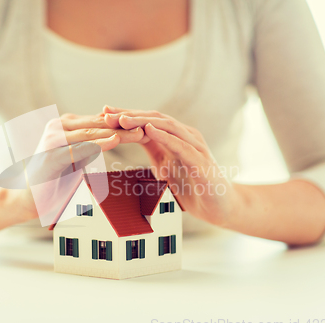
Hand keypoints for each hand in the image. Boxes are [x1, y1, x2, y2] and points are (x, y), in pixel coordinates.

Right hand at [18, 113, 145, 224]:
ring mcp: (53, 139)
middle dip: (125, 126)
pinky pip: (78, 148)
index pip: (101, 122)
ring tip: (138, 133)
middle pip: (99, 124)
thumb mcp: (77, 157)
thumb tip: (116, 135)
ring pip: (90, 133)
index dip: (124, 123)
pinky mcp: (51, 155)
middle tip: (149, 127)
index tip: (146, 126)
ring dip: (116, 132)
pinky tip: (113, 142)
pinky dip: (97, 145)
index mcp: (67, 125)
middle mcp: (59, 126)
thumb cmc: (55, 178)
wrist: (28, 197)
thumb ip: (91, 144)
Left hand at [103, 106, 240, 225]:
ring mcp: (195, 147)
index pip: (147, 121)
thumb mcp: (165, 165)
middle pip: (154, 119)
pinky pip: (181, 145)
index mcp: (175, 138)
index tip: (104, 113)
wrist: (220, 207)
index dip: (126, 116)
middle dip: (129, 115)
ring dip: (143, 122)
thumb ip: (152, 149)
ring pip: (167, 127)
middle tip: (106, 113)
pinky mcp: (201, 161)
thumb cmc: (192, 186)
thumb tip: (128, 139)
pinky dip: (165, 136)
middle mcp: (185, 137)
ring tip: (122, 119)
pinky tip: (149, 130)